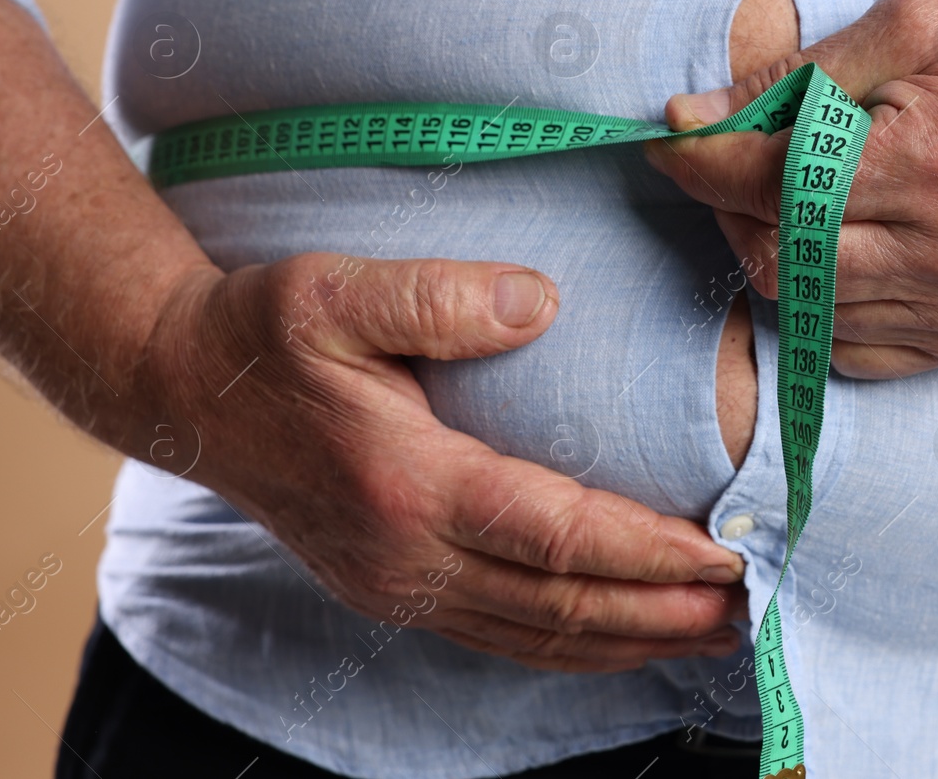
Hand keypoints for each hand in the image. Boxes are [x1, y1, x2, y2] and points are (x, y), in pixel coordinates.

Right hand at [133, 255, 746, 671]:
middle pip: (561, 605)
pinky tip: (623, 636)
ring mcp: (398, 584)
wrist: (184, 390)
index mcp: (407, 484)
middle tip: (753, 603)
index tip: (726, 549)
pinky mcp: (394, 590)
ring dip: (634, 640)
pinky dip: (575, 646)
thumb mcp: (334, 291)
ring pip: (537, 636)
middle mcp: (407, 555)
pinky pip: (503, 637)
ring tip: (716, 630)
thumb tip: (542, 303)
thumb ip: (438, 296)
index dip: (648, 550)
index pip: (556, 535)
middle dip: (665, 611)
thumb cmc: (263, 336)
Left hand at [647, 0, 937, 378]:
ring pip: (809, 306)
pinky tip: (838, 239)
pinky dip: (821, 296)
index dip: (703, 159)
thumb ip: (799, 73)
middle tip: (733, 157)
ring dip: (773, 248)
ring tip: (793, 189)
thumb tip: (695, 116)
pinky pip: (853, 344)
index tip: (670, 133)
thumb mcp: (914, 20)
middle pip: (780, 258)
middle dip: (730, 206)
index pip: (774, 183)